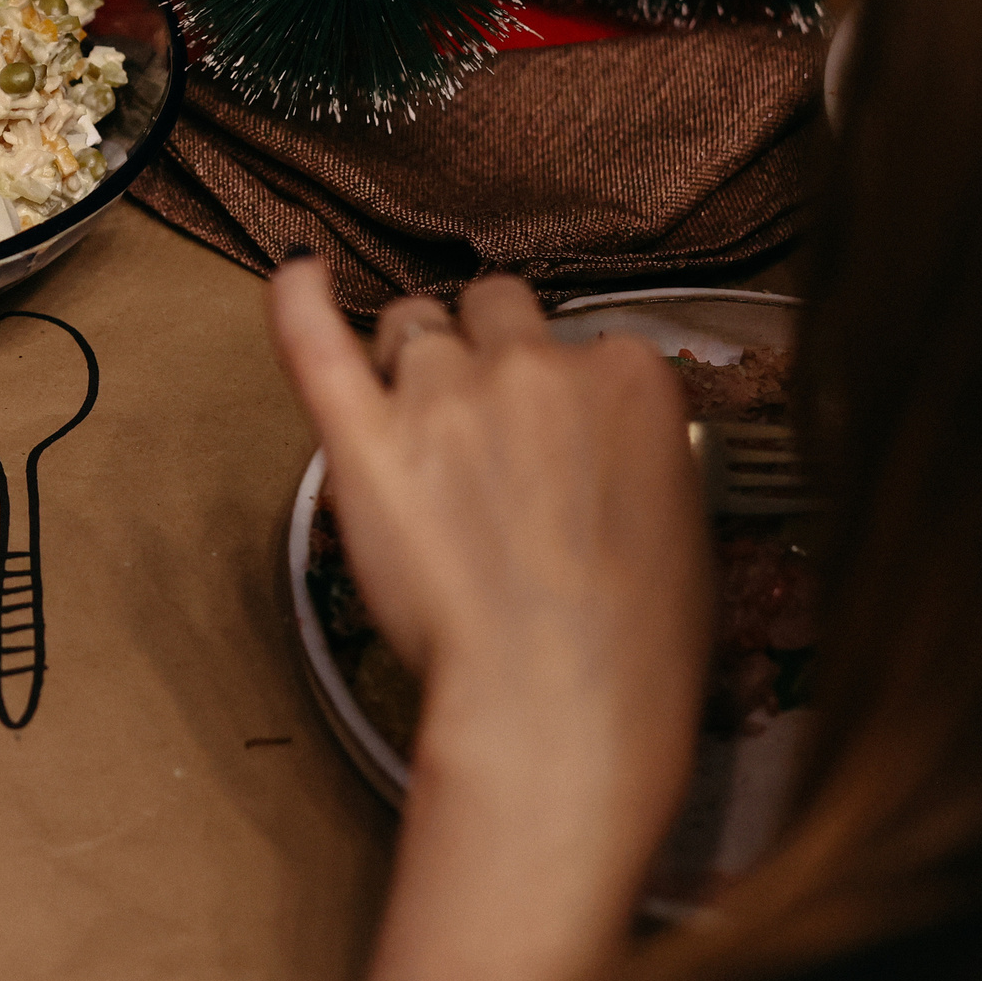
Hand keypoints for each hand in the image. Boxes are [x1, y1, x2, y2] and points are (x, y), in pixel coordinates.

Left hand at [270, 261, 711, 980]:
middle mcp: (534, 366)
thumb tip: (603, 441)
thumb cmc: (633, 646)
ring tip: (413, 422)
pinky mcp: (365, 439)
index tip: (554, 440)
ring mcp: (444, 396)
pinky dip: (297, 300)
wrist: (560, 705)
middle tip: (479, 426)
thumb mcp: (684, 522)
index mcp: (628, 379)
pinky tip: (298, 275)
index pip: (581, 341)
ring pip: (412, 325)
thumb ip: (636, 449)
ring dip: (411, 358)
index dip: (559, 391)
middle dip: (484, 350)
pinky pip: (314, 339)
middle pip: (493, 308)